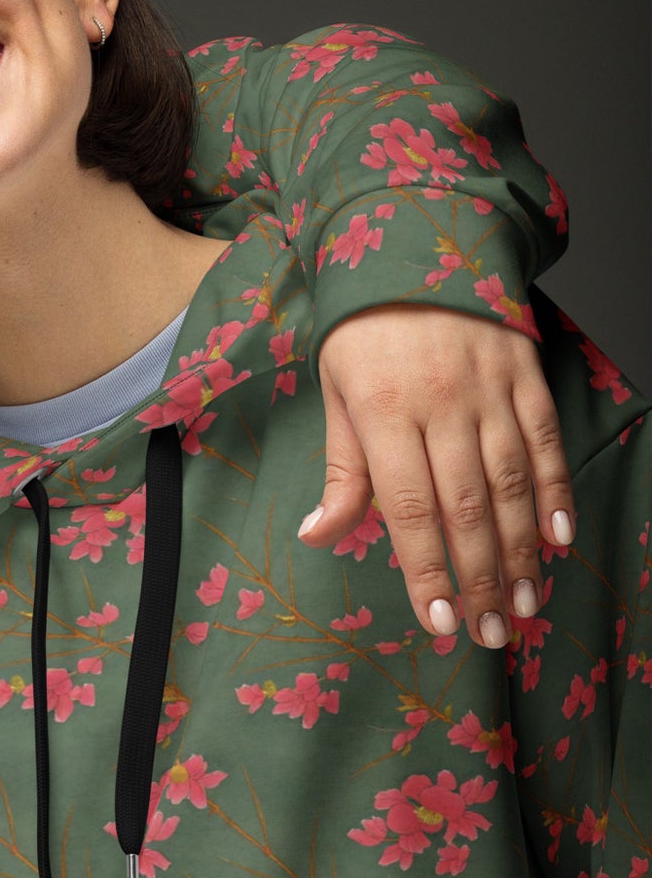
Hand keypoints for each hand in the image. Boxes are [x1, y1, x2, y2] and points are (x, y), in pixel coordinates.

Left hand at [304, 304, 573, 646]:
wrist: (412, 245)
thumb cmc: (361, 330)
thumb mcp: (334, 392)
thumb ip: (341, 470)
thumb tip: (319, 535)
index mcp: (382, 411)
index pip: (409, 509)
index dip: (427, 570)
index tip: (439, 620)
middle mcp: (441, 404)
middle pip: (467, 508)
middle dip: (481, 578)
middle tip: (490, 632)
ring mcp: (489, 389)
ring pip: (513, 485)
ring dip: (523, 552)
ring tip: (526, 604)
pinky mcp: (525, 375)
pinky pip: (546, 443)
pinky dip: (555, 494)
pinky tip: (559, 540)